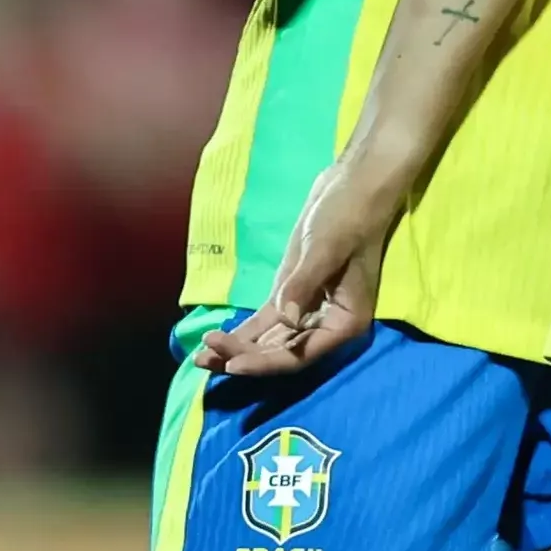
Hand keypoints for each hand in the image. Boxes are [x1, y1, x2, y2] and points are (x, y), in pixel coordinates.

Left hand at [193, 154, 403, 377]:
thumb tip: (285, 319)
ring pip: (271, 341)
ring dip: (239, 350)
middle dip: (244, 357)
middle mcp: (328, 324)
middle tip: (205, 356)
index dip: (266, 363)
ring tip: (200, 357)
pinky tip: (216, 341)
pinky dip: (244, 332)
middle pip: (282, 353)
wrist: (351, 187)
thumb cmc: (348, 216)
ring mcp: (308, 310)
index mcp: (345, 321)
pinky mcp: (291, 294)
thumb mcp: (325, 249)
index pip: (302, 353)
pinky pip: (266, 323)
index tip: (232, 363)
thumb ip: (304, 284)